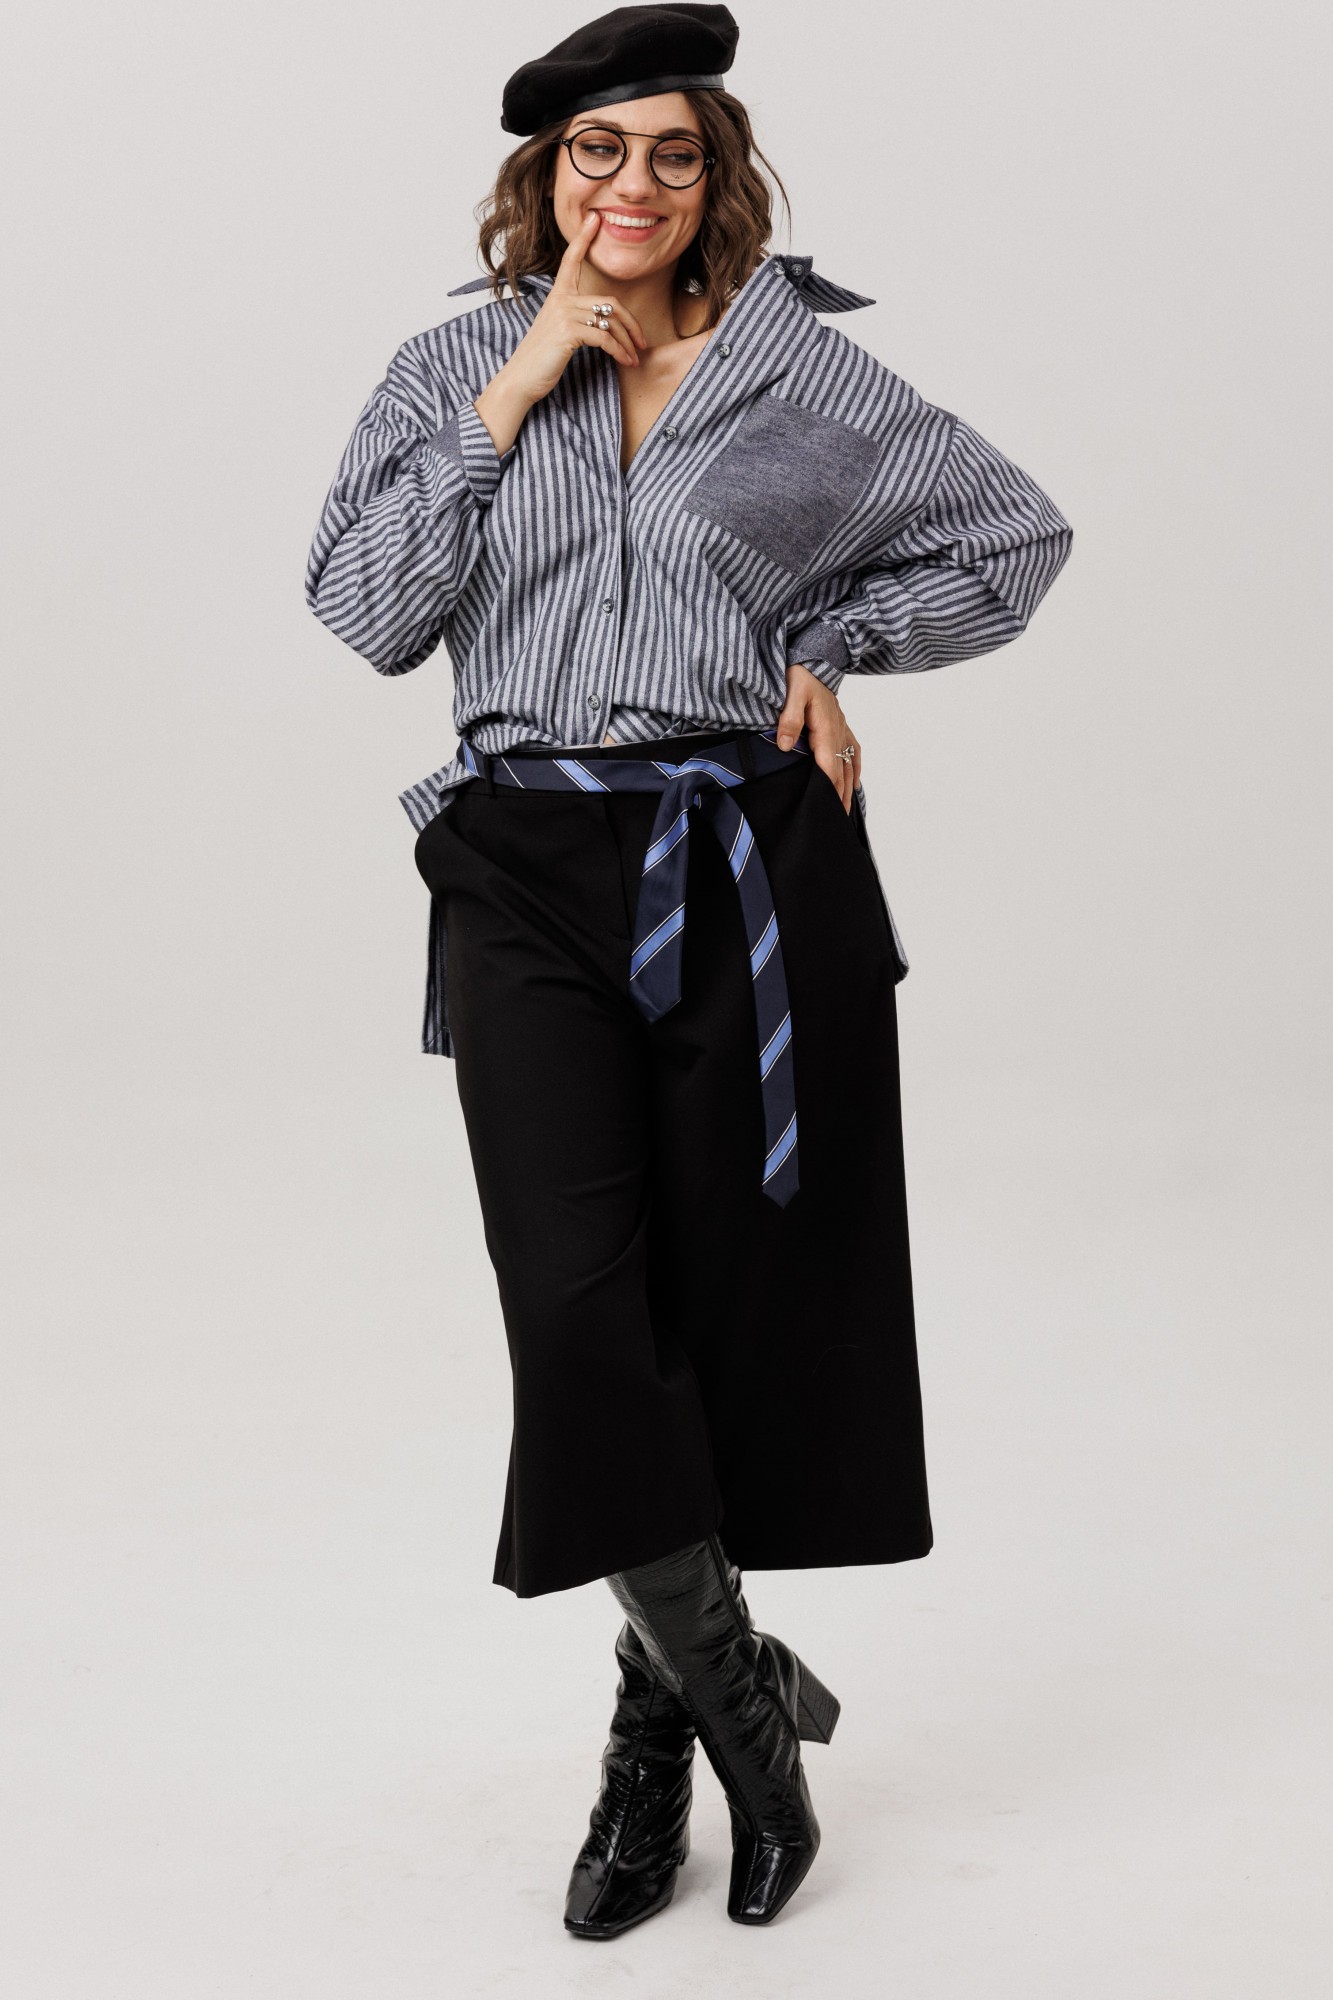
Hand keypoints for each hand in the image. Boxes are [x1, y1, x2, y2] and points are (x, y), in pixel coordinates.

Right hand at [498, 210, 647, 407]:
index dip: (583, 238)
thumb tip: (602, 321)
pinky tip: (625, 362)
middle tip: (642, 342)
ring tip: (634, 358)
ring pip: (610, 321)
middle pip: (610, 302)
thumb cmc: (541, 359)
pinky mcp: (568, 331)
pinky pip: (604, 337)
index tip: (594, 219)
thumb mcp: (558, 332)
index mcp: (557, 296)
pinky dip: (619, 351)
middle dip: (631, 323)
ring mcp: (563, 313)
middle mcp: (560, 300)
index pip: (571, 261)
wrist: (520, 380)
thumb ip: (576, 319)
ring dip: (627, 343)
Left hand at [776, 664, 860, 810]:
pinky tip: (855, 784)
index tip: (825, 809)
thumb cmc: (801, 674)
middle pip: (841, 772)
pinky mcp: (842, 726)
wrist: (815, 657)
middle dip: (839, 797)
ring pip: (849, 765)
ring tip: (845, 812)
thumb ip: (789, 718)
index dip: (827, 789)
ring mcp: (843, 729)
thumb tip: (785, 745)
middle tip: (836, 821)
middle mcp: (839, 732)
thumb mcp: (791, 692)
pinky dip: (855, 770)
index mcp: (825, 728)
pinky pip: (854, 752)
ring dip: (848, 789)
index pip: (827, 766)